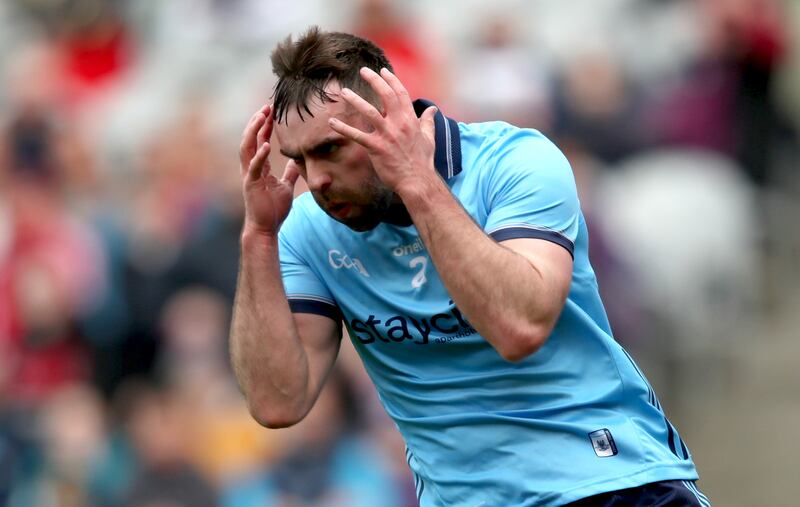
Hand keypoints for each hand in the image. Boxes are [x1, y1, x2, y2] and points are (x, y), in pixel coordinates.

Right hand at [239, 104, 298, 235]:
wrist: (266, 228)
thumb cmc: (273, 209)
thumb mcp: (286, 186)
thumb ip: (290, 173)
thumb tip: (297, 161)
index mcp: (259, 167)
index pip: (260, 140)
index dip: (265, 126)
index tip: (272, 111)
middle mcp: (251, 168)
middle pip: (251, 139)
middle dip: (257, 122)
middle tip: (266, 107)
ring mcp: (249, 175)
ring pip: (247, 148)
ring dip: (253, 131)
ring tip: (261, 117)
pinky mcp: (251, 184)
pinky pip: (254, 167)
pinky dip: (260, 155)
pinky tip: (266, 145)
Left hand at [328, 67, 437, 194]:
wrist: (417, 181)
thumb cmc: (423, 161)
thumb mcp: (429, 138)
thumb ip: (428, 122)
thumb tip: (432, 109)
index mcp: (411, 120)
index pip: (401, 93)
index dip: (391, 80)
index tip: (382, 71)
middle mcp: (399, 124)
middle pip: (386, 95)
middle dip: (374, 80)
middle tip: (363, 71)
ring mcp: (387, 135)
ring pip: (369, 111)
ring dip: (355, 100)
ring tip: (344, 92)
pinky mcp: (377, 148)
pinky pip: (357, 135)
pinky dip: (343, 128)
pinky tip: (332, 122)